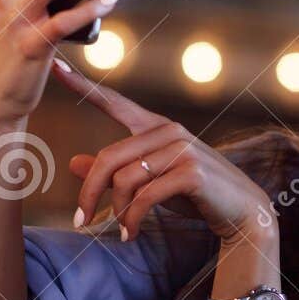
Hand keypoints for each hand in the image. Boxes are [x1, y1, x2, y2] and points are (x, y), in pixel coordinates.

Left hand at [51, 59, 276, 246]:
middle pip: (109, 158)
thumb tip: (72, 162)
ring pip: (125, 180)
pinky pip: (145, 197)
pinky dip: (133, 219)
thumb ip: (115, 171)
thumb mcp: (152, 181)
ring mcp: (182, 149)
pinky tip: (131, 233)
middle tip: (80, 221)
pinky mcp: (191, 172)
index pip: (115, 102)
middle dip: (90, 193)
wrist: (243, 211)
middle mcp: (168, 132)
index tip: (55, 67)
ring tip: (122, 230)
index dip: (83, 86)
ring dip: (117, 211)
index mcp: (157, 128)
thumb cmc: (197, 195)